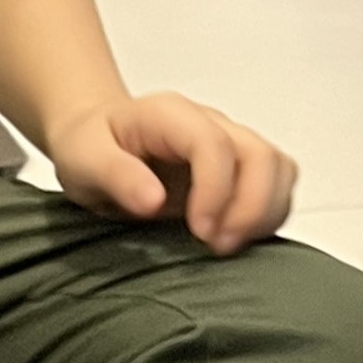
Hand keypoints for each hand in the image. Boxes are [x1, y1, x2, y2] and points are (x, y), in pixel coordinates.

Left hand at [46, 91, 297, 254]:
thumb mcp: (83, 159)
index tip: (200, 230)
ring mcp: (229, 144)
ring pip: (279, 169)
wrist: (96, 141)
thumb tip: (153, 201)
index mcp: (171, 115)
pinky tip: (236, 238)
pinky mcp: (238, 171)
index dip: (216, 190)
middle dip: (250, 207)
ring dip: (265, 213)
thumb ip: (115, 175)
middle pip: (260, 154)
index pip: (215, 144)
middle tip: (218, 246)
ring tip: (228, 245)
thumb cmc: (89, 146)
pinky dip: (268, 216)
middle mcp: (210, 124)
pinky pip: (277, 187)